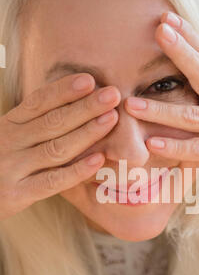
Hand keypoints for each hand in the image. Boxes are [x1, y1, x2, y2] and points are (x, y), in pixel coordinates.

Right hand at [0, 74, 119, 219]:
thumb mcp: (8, 138)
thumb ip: (32, 124)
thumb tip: (73, 103)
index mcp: (8, 125)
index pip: (38, 102)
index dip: (64, 90)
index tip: (90, 80)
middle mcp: (10, 142)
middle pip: (52, 121)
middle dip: (85, 107)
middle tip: (112, 95)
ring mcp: (13, 168)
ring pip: (56, 148)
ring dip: (86, 133)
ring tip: (111, 119)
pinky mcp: (18, 194)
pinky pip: (53, 181)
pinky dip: (77, 170)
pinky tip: (98, 159)